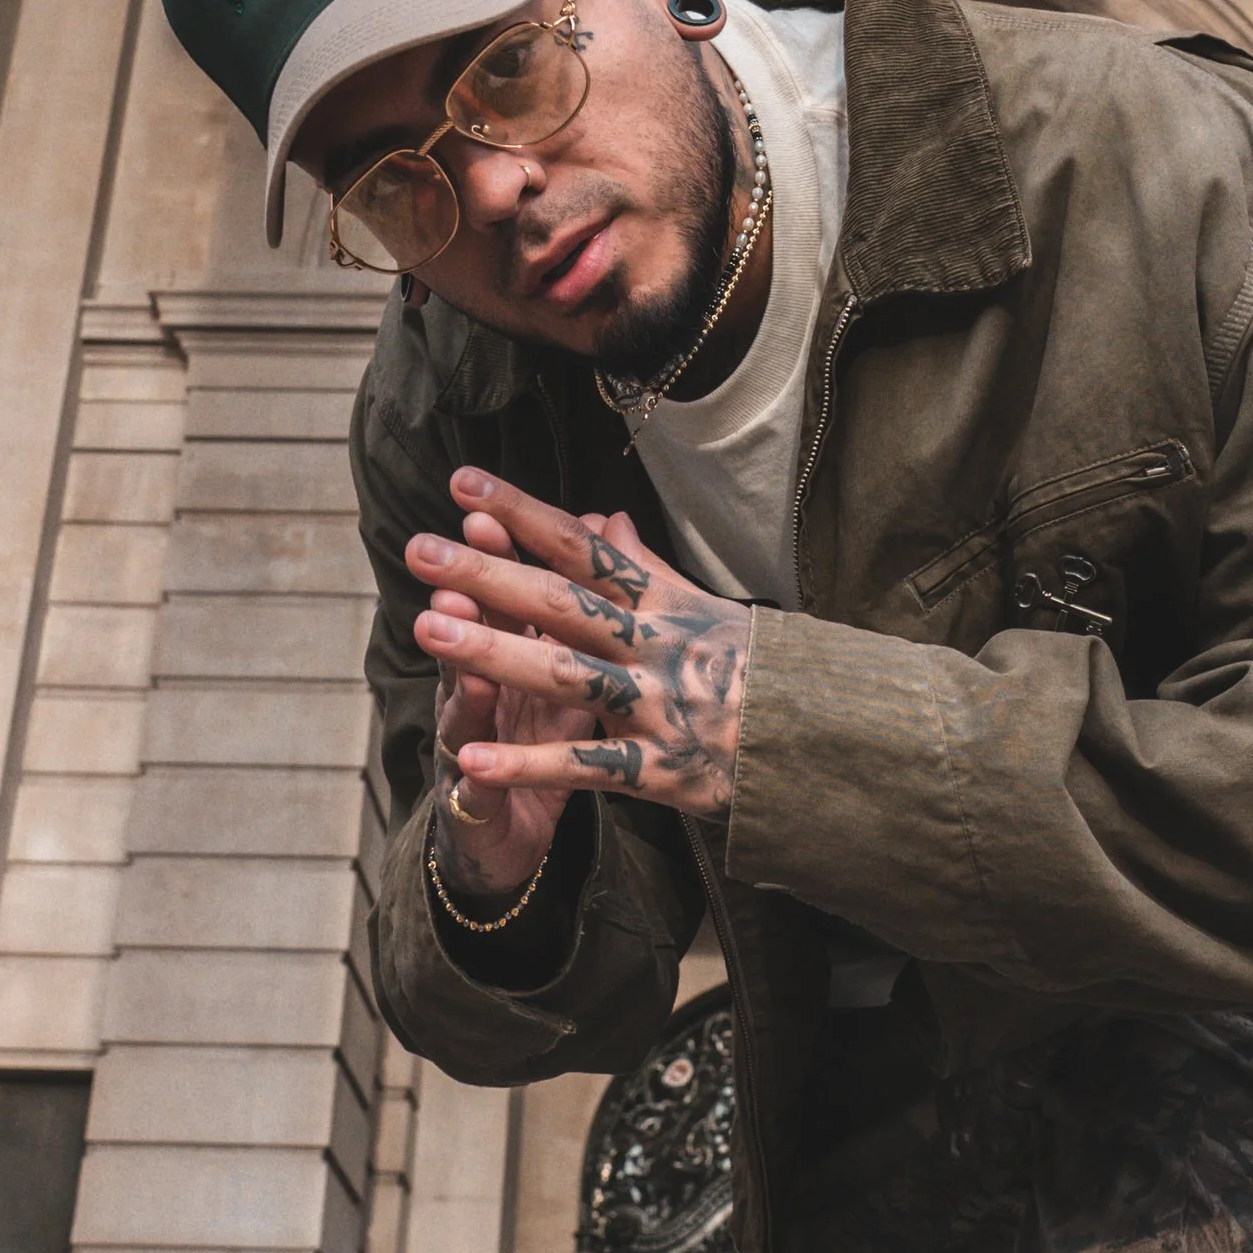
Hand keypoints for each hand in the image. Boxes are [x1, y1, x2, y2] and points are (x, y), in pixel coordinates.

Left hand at [408, 468, 749, 822]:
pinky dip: (530, 764)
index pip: (583, 548)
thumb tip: (607, 518)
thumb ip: (649, 568)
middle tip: (419, 549)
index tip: (463, 482)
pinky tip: (473, 759)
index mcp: (665, 604)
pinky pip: (588, 766)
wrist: (834, 741)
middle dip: (489, 574)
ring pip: (568, 673)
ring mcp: (659, 706)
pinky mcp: (663, 770)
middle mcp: (658, 646)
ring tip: (427, 629)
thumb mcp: (709, 610)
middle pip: (562, 601)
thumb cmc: (764, 672)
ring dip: (495, 651)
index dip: (523, 513)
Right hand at [414, 491, 601, 899]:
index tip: (485, 513)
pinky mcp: (478, 804)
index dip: (497, 559)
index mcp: (515, 657)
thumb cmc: (541, 739)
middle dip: (460, 600)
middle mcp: (485, 692)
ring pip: (466, 710)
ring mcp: (473, 748)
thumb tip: (604, 527)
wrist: (508, 834)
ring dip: (460, 678)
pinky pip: (480, 792)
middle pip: (473, 641)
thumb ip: (580, 608)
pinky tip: (472, 769)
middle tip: (444, 564)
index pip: (505, 598)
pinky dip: (480, 780)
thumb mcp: (570, 670)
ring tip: (447, 646)